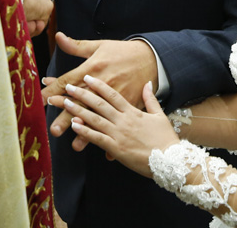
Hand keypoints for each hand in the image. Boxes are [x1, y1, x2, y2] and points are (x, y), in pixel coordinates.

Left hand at [41, 33, 157, 148]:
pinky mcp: (130, 107)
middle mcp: (105, 84)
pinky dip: (112, 134)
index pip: (70, 81)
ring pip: (99, 117)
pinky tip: (100, 148)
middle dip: (68, 117)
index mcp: (95, 68)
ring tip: (75, 143)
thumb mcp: (100, 45)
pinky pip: (119, 124)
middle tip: (54, 129)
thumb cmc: (123, 52)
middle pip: (83, 103)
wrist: (152, 58)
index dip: (55, 90)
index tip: (43, 99)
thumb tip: (59, 36)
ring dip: (86, 130)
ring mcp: (118, 98)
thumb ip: (77, 46)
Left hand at [53, 77, 176, 177]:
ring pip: (95, 119)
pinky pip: (97, 138)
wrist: (170, 160)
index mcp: (133, 111)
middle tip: (68, 86)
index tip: (86, 77)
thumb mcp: (159, 114)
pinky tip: (74, 126)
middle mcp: (124, 120)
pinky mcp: (116, 148)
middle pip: (99, 104)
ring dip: (78, 111)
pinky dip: (85, 132)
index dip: (98, 85)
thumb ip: (150, 98)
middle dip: (82, 94)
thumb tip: (148, 83)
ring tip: (65, 103)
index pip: (112, 94)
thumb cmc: (165, 138)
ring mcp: (119, 134)